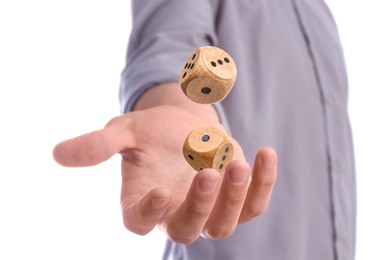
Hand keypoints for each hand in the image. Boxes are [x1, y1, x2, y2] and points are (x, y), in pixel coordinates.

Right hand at [53, 105, 276, 243]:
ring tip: (236, 162)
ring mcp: (209, 208)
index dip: (147, 214)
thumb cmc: (152, 131)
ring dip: (233, 198)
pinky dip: (263, 183)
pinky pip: (253, 203)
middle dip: (199, 207)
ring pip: (224, 224)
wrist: (186, 125)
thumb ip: (98, 145)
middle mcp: (176, 212)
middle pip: (187, 230)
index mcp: (143, 200)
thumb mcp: (126, 131)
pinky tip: (265, 152)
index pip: (139, 223)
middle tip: (206, 173)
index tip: (156, 192)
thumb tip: (57, 154)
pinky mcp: (236, 196)